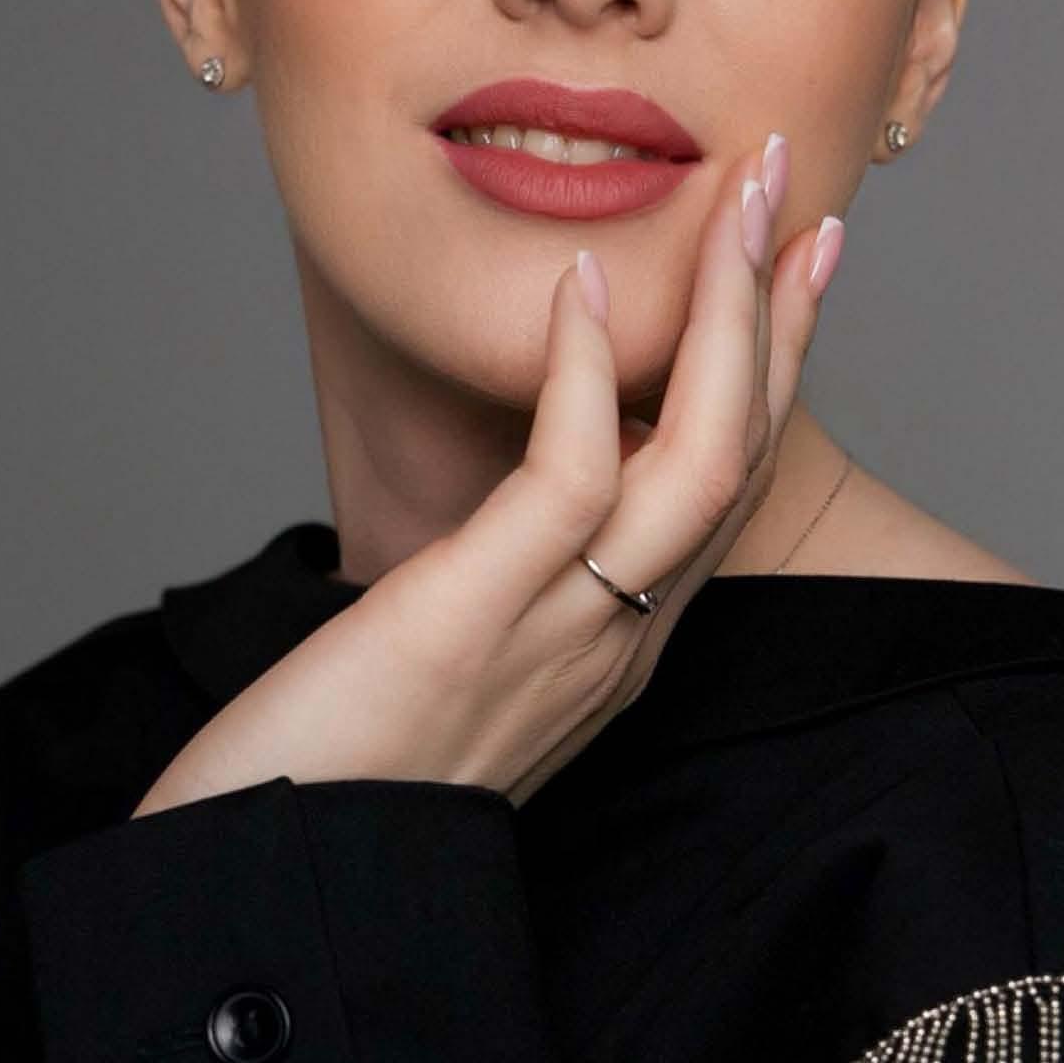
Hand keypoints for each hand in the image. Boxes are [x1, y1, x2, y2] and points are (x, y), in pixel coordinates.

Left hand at [130, 131, 844, 814]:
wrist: (269, 883)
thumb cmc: (332, 778)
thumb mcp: (449, 667)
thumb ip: (498, 593)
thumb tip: (495, 516)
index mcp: (618, 648)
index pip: (724, 485)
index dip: (772, 366)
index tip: (794, 257)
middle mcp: (619, 640)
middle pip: (747, 453)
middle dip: (783, 307)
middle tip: (795, 179)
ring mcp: (563, 633)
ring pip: (703, 456)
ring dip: (731, 312)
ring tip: (741, 194)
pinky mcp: (477, 619)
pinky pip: (574, 480)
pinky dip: (589, 374)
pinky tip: (583, 287)